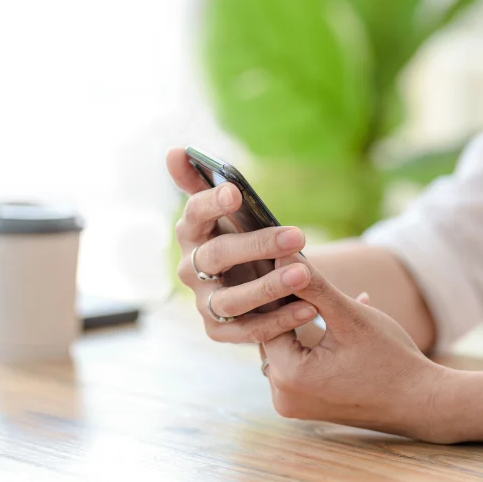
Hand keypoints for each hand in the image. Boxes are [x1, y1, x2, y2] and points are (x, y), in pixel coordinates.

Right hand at [167, 147, 318, 343]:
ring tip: (304, 274)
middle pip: (217, 256)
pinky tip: (308, 308)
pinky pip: (246, 330)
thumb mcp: (224, 210)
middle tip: (296, 236)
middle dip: (257, 245)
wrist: (247, 281)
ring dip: (267, 287)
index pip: (194, 215)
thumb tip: (174, 151)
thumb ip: (200, 181)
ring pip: (230, 299)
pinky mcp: (218, 330)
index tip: (236, 192)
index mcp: (191, 233)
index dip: (211, 203)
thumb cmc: (236, 236)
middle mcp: (190, 268)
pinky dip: (277, 322)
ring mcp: (203, 302)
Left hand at [263, 256, 447, 441]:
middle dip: (289, 307)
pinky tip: (333, 320)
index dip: (278, 293)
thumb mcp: (350, 316)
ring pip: (286, 349)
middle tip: (295, 276)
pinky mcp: (305, 407)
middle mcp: (283, 397)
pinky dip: (310, 342)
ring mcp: (293, 405)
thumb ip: (313, 286)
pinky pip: (298, 364)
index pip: (267, 321)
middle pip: (274, 336)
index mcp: (289, 376)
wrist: (424, 404)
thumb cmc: (391, 359)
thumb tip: (280, 256)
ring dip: (301, 323)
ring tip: (311, 292)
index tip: (283, 267)